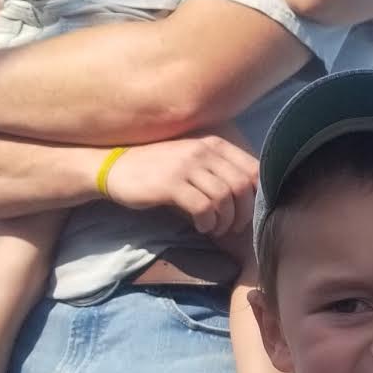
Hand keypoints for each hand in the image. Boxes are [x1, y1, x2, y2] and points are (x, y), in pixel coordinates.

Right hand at [103, 135, 257, 237]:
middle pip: (241, 186)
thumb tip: (248, 198)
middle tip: (233, 227)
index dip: (257, 195)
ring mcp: (186, 165)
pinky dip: (208, 222)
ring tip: (216, 229)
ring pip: (225, 197)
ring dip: (225, 221)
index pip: (253, 168)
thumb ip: (218, 171)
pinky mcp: (171, 184)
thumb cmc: (158, 169)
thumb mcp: (192, 161)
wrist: (114, 167)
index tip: (247, 211)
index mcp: (214, 144)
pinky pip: (204, 207)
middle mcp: (203, 151)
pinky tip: (201, 226)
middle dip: (244, 213)